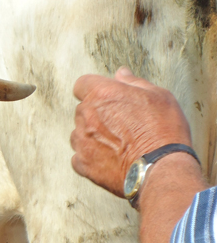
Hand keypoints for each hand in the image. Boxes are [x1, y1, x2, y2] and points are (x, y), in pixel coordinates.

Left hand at [70, 67, 191, 196]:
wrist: (160, 169)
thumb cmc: (163, 131)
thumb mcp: (159, 96)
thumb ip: (134, 83)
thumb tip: (121, 73)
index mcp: (103, 95)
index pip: (82, 84)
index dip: (93, 89)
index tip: (104, 97)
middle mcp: (87, 116)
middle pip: (82, 110)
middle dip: (96, 113)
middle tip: (120, 123)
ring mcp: (82, 141)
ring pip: (78, 133)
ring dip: (91, 135)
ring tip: (116, 144)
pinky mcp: (82, 164)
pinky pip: (79, 156)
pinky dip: (90, 157)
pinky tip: (109, 159)